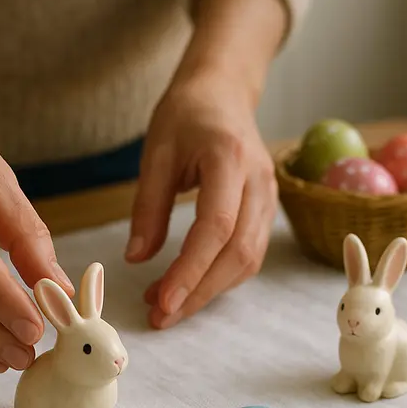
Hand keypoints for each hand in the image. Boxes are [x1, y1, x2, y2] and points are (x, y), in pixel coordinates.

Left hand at [127, 69, 276, 328]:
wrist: (222, 92)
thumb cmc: (185, 115)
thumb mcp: (156, 153)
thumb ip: (148, 206)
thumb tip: (137, 259)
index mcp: (229, 158)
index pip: (216, 226)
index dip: (190, 270)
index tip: (162, 302)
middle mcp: (259, 181)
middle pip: (239, 252)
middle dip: (200, 291)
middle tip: (160, 315)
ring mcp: (269, 195)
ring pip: (249, 258)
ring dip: (211, 289)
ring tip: (168, 305)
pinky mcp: (267, 207)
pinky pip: (251, 251)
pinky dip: (222, 275)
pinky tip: (192, 284)